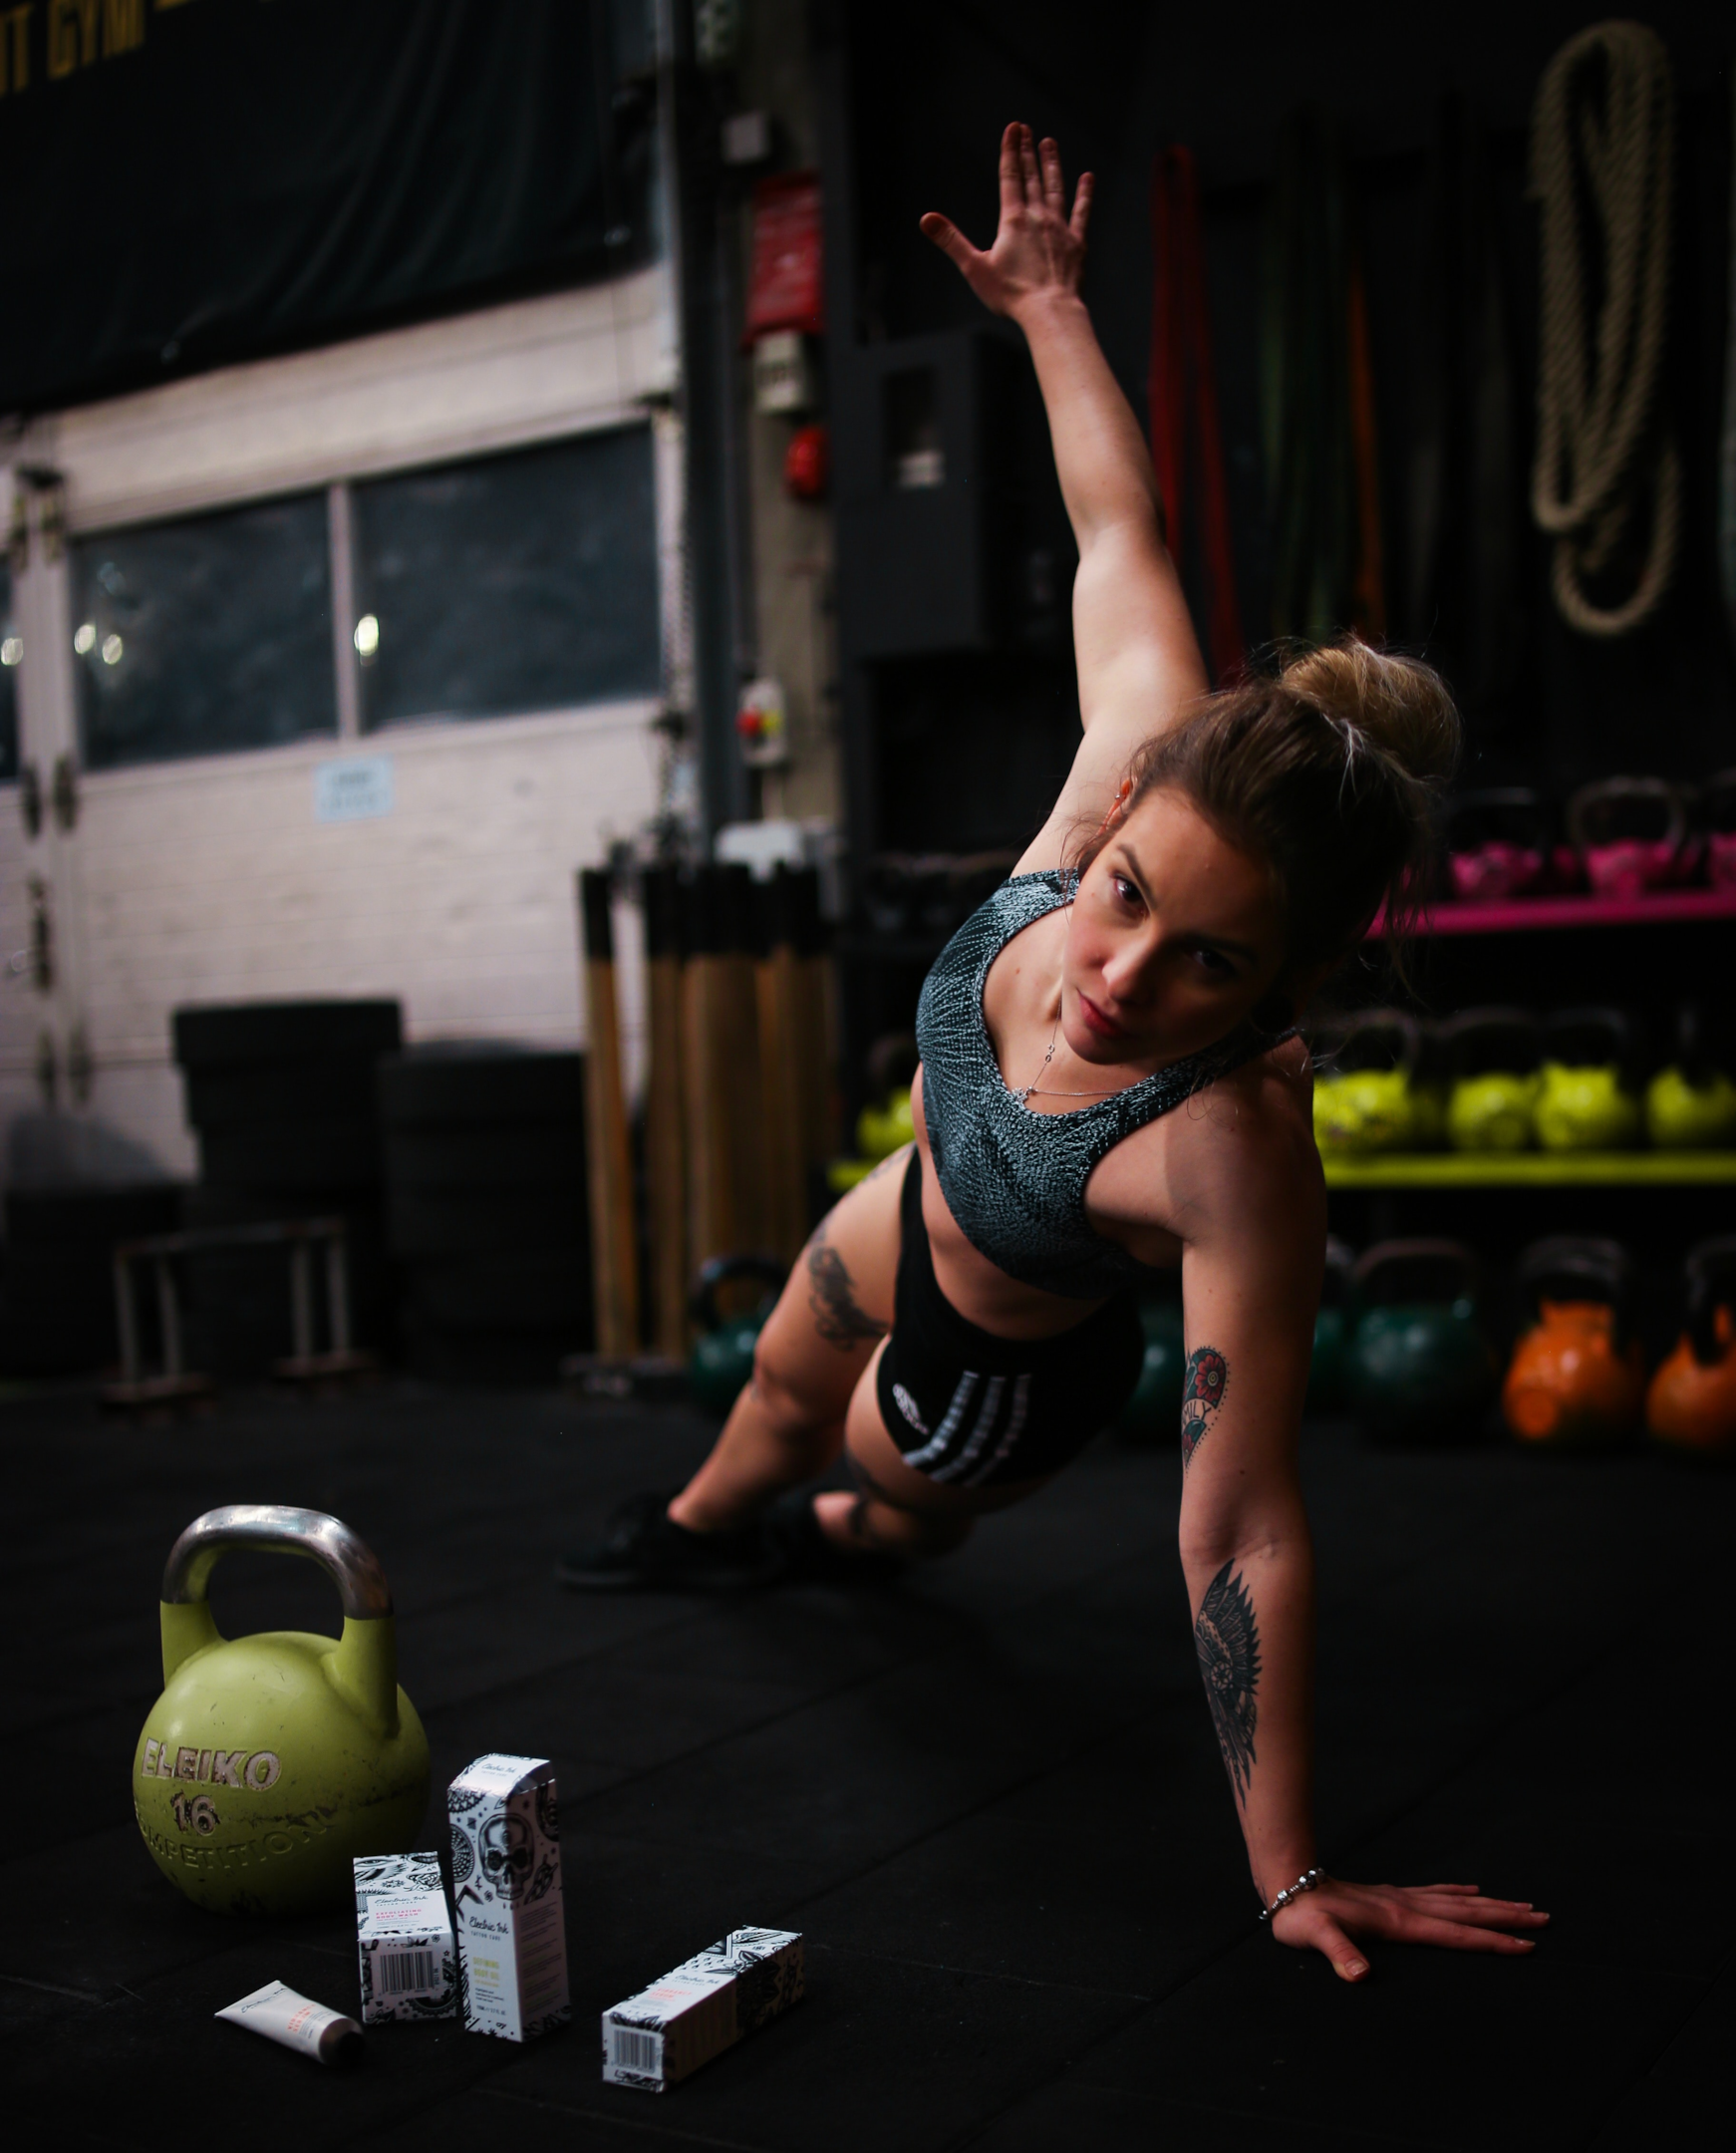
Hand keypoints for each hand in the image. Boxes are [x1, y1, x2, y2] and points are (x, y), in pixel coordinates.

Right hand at [920, 122, 1091, 321]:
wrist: (1050, 311)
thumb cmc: (1011, 294)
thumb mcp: (974, 268)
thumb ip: (951, 240)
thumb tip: (926, 219)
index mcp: (1013, 221)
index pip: (1010, 177)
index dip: (1010, 151)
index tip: (1013, 128)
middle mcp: (1038, 217)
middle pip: (1032, 177)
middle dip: (1027, 152)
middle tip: (1027, 130)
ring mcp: (1060, 228)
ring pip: (1055, 189)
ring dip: (1052, 165)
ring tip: (1050, 144)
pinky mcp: (1076, 244)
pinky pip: (1081, 213)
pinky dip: (1084, 194)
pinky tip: (1087, 178)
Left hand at [1271, 1877, 1548, 1982]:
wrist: (1288, 1883)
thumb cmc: (1302, 1917)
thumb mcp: (1316, 1937)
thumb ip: (1339, 1954)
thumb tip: (1359, 1976)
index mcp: (1399, 1922)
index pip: (1455, 1935)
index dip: (1491, 1942)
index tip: (1527, 1946)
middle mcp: (1406, 1906)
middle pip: (1467, 1914)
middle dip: (1507, 1918)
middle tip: (1544, 1918)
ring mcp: (1400, 1898)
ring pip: (1457, 1901)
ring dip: (1491, 1904)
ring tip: (1522, 1904)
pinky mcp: (1390, 1896)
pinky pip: (1436, 1893)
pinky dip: (1460, 1893)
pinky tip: (1472, 1889)